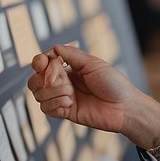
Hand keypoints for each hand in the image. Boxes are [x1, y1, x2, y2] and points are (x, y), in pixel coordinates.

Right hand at [27, 44, 159, 144]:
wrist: (124, 107)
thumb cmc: (113, 83)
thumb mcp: (93, 63)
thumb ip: (72, 55)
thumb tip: (55, 47)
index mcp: (69, 68)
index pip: (43, 63)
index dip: (39, 62)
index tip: (43, 62)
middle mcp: (63, 82)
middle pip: (34, 79)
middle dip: (44, 78)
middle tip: (62, 81)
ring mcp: (62, 98)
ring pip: (38, 94)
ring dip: (53, 92)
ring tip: (71, 95)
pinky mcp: (65, 113)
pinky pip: (45, 109)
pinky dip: (55, 105)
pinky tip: (70, 104)